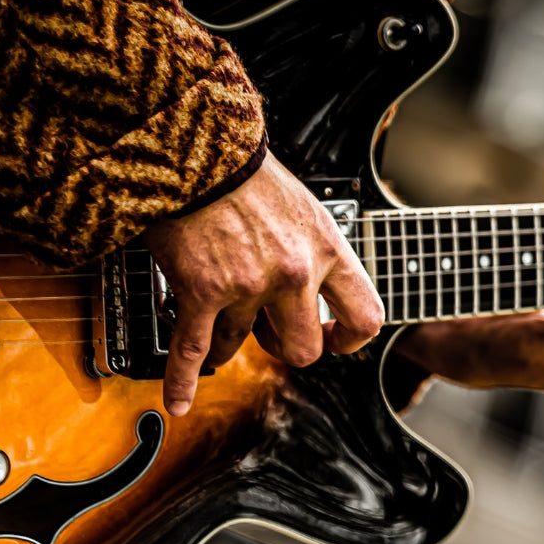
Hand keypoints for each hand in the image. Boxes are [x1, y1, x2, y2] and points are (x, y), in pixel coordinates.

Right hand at [143, 151, 383, 415]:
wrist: (196, 143)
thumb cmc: (243, 169)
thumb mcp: (303, 207)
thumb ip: (312, 249)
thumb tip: (313, 284)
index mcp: (328, 249)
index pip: (366, 317)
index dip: (349, 339)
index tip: (333, 340)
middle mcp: (296, 272)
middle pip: (304, 349)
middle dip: (281, 346)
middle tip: (265, 331)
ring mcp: (250, 285)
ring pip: (242, 346)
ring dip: (228, 343)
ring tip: (216, 324)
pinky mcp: (203, 290)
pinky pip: (193, 350)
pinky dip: (181, 380)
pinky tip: (178, 399)